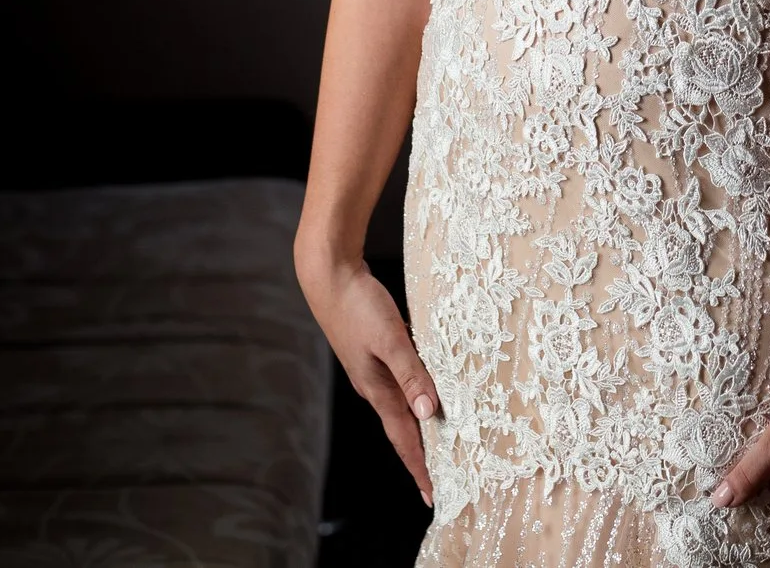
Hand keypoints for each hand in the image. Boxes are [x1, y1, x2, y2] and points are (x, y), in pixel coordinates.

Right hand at [301, 257, 438, 505]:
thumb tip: (429, 413)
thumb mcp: (390, 339)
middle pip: (403, 428)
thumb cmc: (357, 304)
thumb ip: (411, 374)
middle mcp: (373, 385)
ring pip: (401, 407)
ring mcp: (371, 369)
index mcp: (377, 388)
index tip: (434, 494)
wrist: (328, 275)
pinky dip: (414, 397)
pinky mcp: (372, 351)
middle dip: (421, 455)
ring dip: (419, 428)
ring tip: (438, 444)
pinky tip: (424, 395)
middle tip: (441, 479)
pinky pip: (399, 384)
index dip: (420, 466)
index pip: (404, 437)